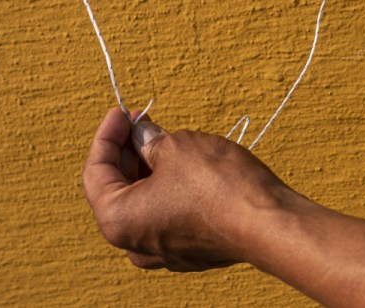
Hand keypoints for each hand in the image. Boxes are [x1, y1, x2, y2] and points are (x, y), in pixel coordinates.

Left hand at [81, 107, 289, 270]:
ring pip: (147, 203)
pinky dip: (173, 189)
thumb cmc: (220, 186)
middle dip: (130, 152)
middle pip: (120, 189)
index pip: (96, 171)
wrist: (269, 223)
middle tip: (145, 122)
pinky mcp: (193, 251)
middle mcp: (135, 243)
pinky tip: (189, 166)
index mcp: (118, 220)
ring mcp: (166, 251)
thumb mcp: (178, 147)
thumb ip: (150, 140)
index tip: (123, 112)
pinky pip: (171, 215)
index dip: (108, 135)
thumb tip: (143, 134)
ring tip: (170, 139)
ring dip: (152, 170)